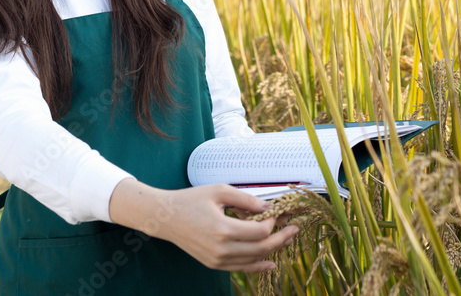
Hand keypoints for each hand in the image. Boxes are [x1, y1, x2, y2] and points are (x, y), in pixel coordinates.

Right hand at [109, 179, 297, 272]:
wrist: (165, 218)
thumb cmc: (192, 200)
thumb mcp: (219, 191)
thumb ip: (245, 199)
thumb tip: (267, 208)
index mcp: (222, 229)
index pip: (260, 233)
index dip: (273, 224)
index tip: (276, 213)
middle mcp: (220, 249)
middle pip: (261, 249)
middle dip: (280, 239)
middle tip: (294, 230)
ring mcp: (216, 260)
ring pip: (252, 261)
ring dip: (272, 252)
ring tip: (287, 241)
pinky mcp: (213, 264)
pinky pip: (240, 268)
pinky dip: (257, 266)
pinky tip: (270, 262)